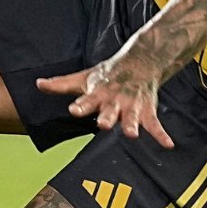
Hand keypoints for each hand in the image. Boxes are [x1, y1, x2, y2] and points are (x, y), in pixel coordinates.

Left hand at [35, 46, 173, 146]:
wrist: (140, 62)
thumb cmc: (107, 75)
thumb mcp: (83, 78)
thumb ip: (61, 85)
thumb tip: (37, 83)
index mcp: (97, 93)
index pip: (86, 100)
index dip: (80, 106)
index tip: (74, 110)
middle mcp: (114, 100)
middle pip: (109, 111)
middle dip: (107, 118)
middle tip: (103, 125)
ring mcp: (131, 106)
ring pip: (131, 117)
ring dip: (131, 125)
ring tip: (132, 134)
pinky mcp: (147, 110)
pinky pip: (155, 125)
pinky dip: (162, 135)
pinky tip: (169, 145)